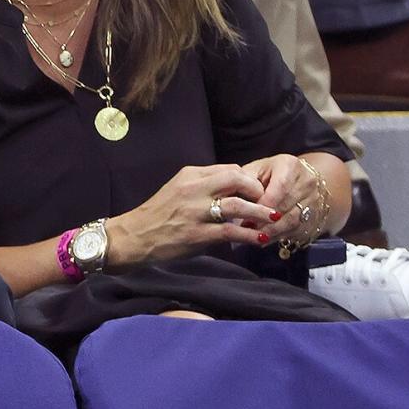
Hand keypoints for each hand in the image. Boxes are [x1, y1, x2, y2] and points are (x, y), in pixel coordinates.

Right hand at [107, 165, 271, 266]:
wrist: (134, 236)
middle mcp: (193, 189)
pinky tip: (259, 239)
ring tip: (274, 218)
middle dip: (257, 190)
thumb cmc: (157, 214)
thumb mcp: (178, 190)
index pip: (229, 169)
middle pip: (236, 179)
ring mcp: (195, 212)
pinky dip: (249, 235)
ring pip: (238, 205)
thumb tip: (233, 191)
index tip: (257, 191)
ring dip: (260, 212)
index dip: (248, 179)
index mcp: (190, 175)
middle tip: (268, 201)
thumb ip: (203, 188)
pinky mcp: (197, 234)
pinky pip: (231, 232)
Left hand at [242, 154, 323, 242]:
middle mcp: (307, 181)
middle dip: (265, 219)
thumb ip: (246, 181)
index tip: (248, 212)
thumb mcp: (255, 169)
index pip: (280, 187)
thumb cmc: (268, 174)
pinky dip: (280, 236)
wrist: (297, 179)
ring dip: (272, 230)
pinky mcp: (315, 215)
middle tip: (247, 228)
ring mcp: (314, 199)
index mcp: (290, 166)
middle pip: (286, 205)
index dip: (264, 202)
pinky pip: (298, 229)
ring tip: (254, 236)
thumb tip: (236, 198)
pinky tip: (265, 239)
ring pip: (293, 220)